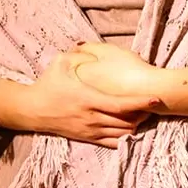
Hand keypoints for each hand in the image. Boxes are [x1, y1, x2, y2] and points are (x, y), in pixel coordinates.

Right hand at [20, 47, 160, 147]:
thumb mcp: (60, 63)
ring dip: (136, 126)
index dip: (140, 102)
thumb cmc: (47, 84)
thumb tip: (90, 45)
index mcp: (88, 99)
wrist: (31, 110)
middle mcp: (91, 117)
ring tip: (146, 115)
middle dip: (143, 114)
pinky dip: (125, 138)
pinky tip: (133, 129)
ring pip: (122, 134)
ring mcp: (90, 130)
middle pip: (126, 121)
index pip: (121, 104)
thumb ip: (78, 54)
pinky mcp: (87, 138)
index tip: (156, 98)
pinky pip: (112, 143)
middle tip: (154, 105)